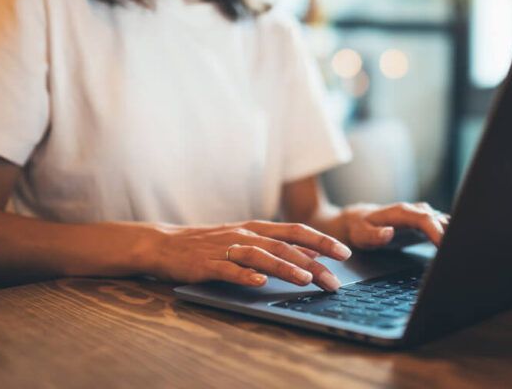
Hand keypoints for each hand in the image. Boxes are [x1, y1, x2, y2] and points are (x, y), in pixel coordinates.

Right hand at [147, 220, 351, 290]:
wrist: (166, 244)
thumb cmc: (211, 244)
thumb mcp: (246, 240)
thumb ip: (275, 246)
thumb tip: (309, 255)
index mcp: (257, 228)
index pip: (296, 231)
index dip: (322, 241)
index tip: (344, 253)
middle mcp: (246, 235)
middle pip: (285, 245)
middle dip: (313, 262)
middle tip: (333, 280)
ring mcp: (227, 248)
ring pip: (261, 256)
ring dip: (285, 267)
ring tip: (305, 279)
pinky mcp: (208, 264)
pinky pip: (229, 269)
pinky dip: (246, 275)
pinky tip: (260, 282)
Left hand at [339, 202, 449, 249]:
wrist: (358, 220)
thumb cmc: (359, 228)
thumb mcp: (360, 234)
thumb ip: (373, 235)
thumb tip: (388, 233)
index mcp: (400, 212)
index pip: (424, 219)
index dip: (437, 231)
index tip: (445, 246)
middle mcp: (414, 211)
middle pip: (439, 220)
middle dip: (451, 234)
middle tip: (458, 254)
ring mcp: (420, 216)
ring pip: (443, 221)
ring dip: (453, 234)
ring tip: (460, 253)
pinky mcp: (424, 223)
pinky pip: (442, 226)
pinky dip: (450, 235)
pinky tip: (455, 248)